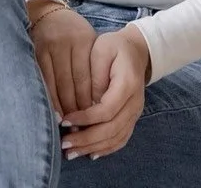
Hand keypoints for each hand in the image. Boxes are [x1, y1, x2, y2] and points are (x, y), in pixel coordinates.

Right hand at [28, 0, 97, 118]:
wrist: (45, 12)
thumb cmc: (69, 34)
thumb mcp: (85, 43)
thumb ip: (88, 68)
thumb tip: (92, 105)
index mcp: (83, 41)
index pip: (85, 79)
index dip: (86, 102)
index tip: (89, 121)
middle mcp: (65, 43)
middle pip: (71, 83)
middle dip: (74, 108)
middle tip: (77, 130)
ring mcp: (48, 46)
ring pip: (56, 84)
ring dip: (60, 107)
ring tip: (64, 125)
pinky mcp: (34, 50)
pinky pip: (41, 79)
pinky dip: (46, 96)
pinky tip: (49, 110)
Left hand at [58, 25, 149, 159]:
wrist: (136, 50)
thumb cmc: (115, 47)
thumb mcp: (101, 49)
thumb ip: (94, 75)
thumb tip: (86, 103)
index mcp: (128, 84)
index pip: (106, 110)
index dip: (85, 119)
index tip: (64, 121)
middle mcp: (135, 103)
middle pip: (112, 129)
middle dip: (86, 139)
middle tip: (64, 144)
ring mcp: (136, 112)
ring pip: (116, 138)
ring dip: (93, 148)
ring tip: (72, 153)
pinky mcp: (132, 118)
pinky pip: (121, 138)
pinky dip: (106, 149)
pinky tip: (90, 153)